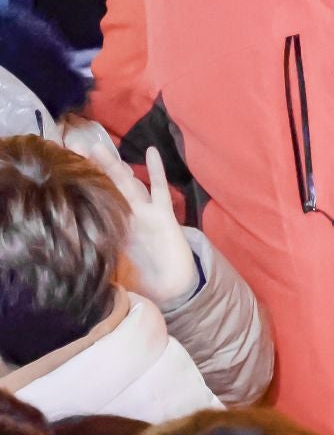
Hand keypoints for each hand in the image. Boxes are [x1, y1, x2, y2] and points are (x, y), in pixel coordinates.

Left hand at [66, 124, 197, 309]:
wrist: (173, 288)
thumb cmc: (144, 281)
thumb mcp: (111, 273)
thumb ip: (95, 265)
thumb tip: (65, 266)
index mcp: (110, 228)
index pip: (91, 201)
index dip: (78, 185)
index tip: (59, 167)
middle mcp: (125, 216)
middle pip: (105, 187)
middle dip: (90, 168)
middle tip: (71, 146)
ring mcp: (145, 214)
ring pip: (127, 184)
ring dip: (114, 166)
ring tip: (98, 147)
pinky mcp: (164, 216)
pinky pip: (159, 190)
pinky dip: (156, 171)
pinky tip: (152, 152)